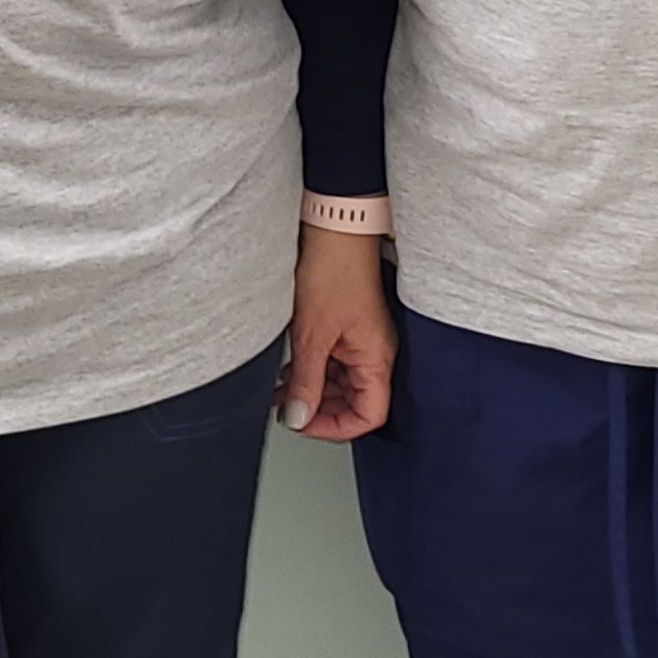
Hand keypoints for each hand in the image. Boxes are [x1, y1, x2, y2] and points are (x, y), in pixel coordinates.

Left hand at [277, 223, 394, 438]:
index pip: (368, 415)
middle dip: (319, 409)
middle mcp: (376, 353)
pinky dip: (312, 370)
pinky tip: (289, 369)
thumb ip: (306, 382)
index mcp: (377, 359)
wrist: (332, 231)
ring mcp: (362, 342)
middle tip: (286, 408)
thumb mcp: (312, 336)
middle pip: (354, 403)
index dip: (335, 427)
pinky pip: (334, 363)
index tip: (303, 423)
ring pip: (341, 384)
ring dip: (312, 390)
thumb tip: (299, 417)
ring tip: (280, 391)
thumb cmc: (334, 270)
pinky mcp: (349, 329)